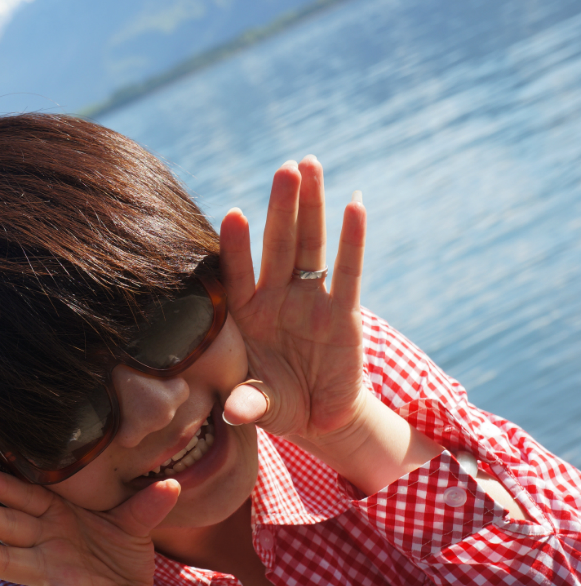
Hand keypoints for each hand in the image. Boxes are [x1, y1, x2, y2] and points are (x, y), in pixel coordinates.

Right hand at [0, 469, 199, 585]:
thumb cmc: (124, 558)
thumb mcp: (136, 524)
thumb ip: (147, 505)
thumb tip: (171, 482)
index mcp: (57, 517)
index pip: (24, 497)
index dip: (0, 485)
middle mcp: (45, 543)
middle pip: (4, 525)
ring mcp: (51, 574)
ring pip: (7, 559)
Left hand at [220, 156, 369, 460]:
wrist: (319, 419)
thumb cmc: (279, 405)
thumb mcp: (260, 406)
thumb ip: (249, 402)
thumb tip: (234, 410)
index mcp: (246, 315)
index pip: (237, 274)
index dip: (236, 246)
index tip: (232, 215)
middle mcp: (277, 299)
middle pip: (278, 245)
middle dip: (281, 207)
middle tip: (284, 168)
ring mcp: (310, 301)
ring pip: (310, 246)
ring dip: (311, 208)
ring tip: (310, 166)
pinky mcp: (344, 313)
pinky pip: (348, 272)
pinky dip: (353, 240)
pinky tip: (354, 204)